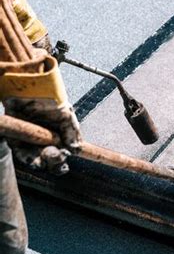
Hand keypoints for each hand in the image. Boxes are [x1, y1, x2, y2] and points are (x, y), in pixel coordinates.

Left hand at [0, 56, 81, 174]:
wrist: (29, 90)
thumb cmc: (48, 100)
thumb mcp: (66, 114)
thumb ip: (72, 131)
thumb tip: (76, 148)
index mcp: (57, 138)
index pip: (62, 155)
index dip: (64, 160)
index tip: (68, 156)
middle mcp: (44, 143)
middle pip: (51, 163)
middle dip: (56, 162)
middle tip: (58, 153)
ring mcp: (30, 144)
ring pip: (38, 162)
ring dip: (45, 162)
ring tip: (49, 153)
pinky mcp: (16, 143)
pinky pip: (23, 156)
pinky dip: (30, 160)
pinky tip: (37, 159)